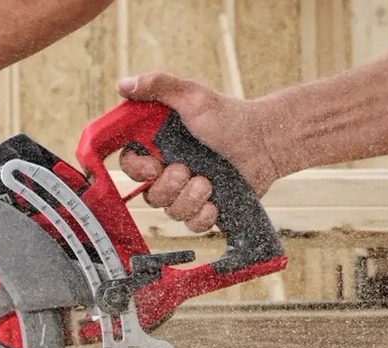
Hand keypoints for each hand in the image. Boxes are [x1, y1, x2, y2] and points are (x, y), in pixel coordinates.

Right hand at [116, 72, 280, 231]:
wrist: (264, 142)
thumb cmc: (229, 116)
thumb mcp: (192, 96)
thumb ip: (158, 85)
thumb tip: (123, 83)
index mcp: (157, 146)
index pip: (128, 164)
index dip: (135, 169)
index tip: (152, 166)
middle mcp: (167, 170)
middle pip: (147, 193)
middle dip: (167, 185)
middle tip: (185, 170)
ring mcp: (185, 191)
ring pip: (170, 210)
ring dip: (189, 199)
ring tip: (208, 182)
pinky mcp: (203, 207)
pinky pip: (191, 224)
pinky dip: (202, 216)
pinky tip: (214, 202)